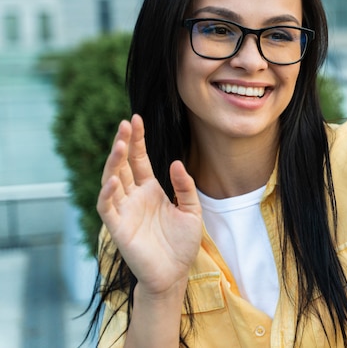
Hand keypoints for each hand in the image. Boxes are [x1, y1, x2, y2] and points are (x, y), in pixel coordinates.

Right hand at [97, 114, 202, 295]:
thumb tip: (175, 162)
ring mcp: (124, 210)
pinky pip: (107, 207)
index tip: (136, 119)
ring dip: (113, 162)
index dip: (137, 140)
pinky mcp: (118, 227)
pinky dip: (107, 193)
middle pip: (123, 164)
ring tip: (121, 144)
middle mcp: (134, 197)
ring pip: (111, 180)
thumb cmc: (182, 244)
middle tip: (125, 124)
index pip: (139, 160)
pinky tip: (114, 180)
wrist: (174, 274)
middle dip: (123, 144)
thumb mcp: (192, 211)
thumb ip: (184, 187)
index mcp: (151, 191)